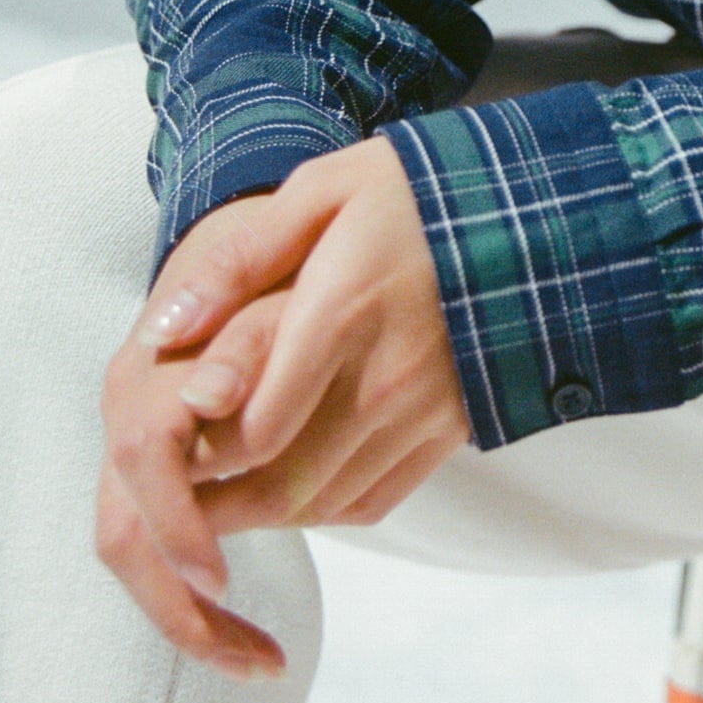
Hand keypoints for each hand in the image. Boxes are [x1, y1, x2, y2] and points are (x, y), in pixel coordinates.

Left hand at [97, 141, 468, 674]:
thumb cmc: (416, 194)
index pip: (251, 430)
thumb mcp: (324, 190)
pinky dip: (322, 509)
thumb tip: (165, 328)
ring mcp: (425, 414)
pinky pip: (372, 501)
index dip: (197, 452)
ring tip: (222, 487)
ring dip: (263, 512)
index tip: (168, 436)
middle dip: (216, 502)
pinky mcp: (452, 430)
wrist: (538, 211)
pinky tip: (294, 480)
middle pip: (279, 488)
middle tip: (176, 486)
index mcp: (342, 315)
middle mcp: (385, 380)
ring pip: (323, 505)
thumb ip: (242, 259)